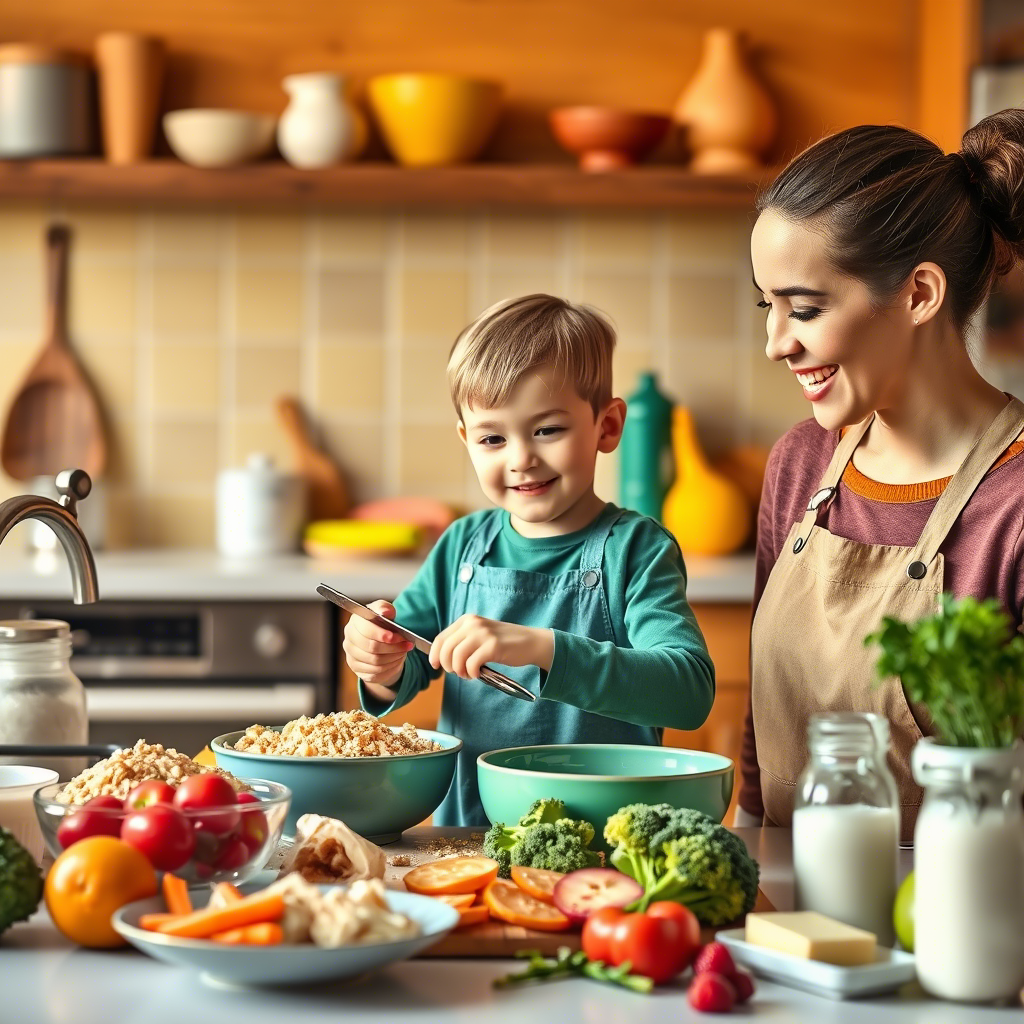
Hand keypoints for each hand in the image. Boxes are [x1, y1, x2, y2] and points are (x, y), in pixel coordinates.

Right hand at [343, 600, 413, 688]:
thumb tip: (386, 612)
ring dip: (394, 657)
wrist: (378, 641)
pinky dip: (390, 667)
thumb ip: (385, 608)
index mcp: (354, 623)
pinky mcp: (358, 670)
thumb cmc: (381, 624)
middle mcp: (349, 640)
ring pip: (376, 662)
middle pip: (372, 648)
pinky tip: (397, 660)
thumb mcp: (385, 612)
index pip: (365, 630)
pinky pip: (376, 673)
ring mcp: (351, 657)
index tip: (396, 637)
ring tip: (403, 651)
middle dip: (393, 647)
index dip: (382, 634)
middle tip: (407, 645)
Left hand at [429, 615, 553, 678]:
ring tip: (468, 675)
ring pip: (457, 657)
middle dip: (448, 666)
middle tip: (458, 673)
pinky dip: (471, 673)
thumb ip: (463, 641)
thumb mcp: (480, 635)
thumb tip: (442, 657)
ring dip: (459, 671)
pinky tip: (478, 674)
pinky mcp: (493, 646)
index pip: (441, 638)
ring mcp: (483, 634)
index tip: (436, 666)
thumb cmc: (504, 642)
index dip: (435, 654)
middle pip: (446, 649)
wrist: (531, 642)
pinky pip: (471, 664)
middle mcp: (473, 623)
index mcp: (467, 620)